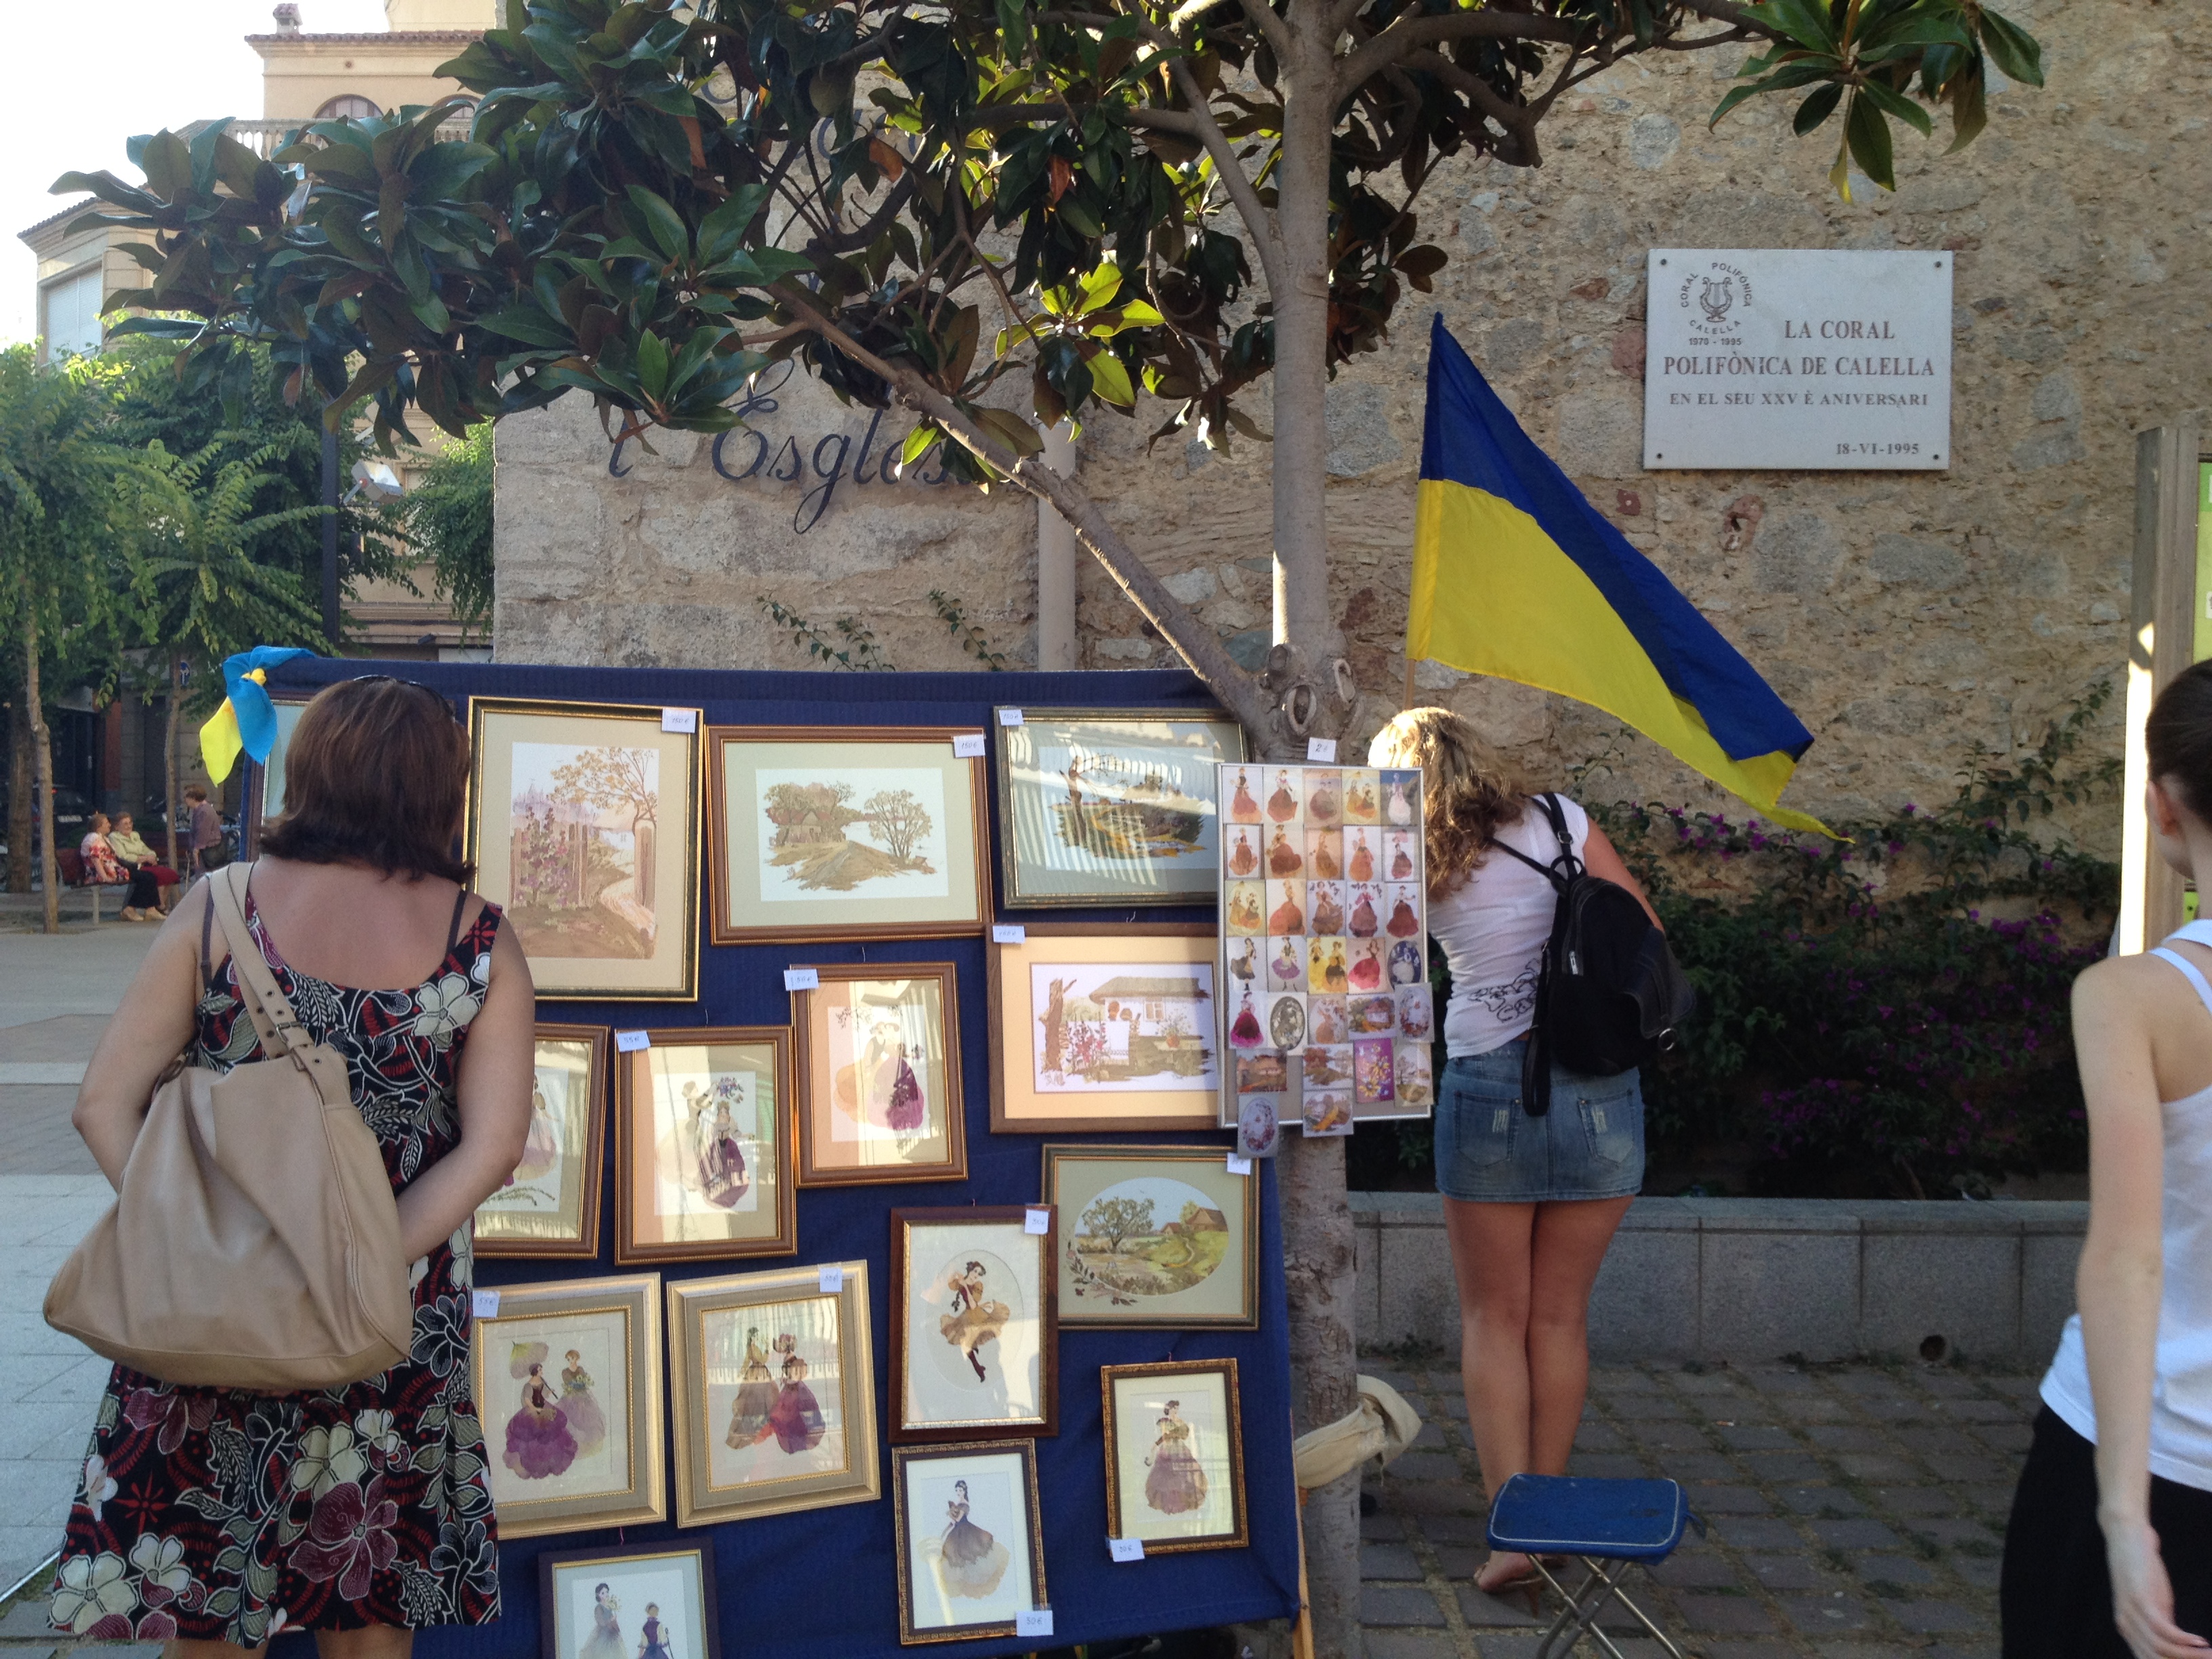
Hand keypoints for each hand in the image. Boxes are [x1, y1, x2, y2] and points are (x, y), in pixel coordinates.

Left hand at [2105, 1513, 2211, 1658]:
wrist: (2126, 1534)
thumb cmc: (2142, 1570)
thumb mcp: (2155, 1604)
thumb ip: (2163, 1625)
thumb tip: (2180, 1645)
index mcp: (2128, 1629)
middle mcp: (2126, 1625)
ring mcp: (2130, 1612)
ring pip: (2161, 1648)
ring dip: (2190, 1656)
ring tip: (2210, 1656)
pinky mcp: (2139, 1598)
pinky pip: (2162, 1628)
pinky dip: (2183, 1639)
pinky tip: (2202, 1642)